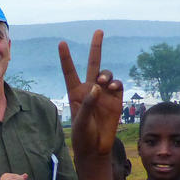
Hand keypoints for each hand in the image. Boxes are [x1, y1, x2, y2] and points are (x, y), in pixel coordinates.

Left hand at [60, 30, 123, 157]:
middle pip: (93, 64)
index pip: (70, 71)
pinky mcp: (116, 99)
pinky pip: (118, 85)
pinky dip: (116, 83)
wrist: (96, 149)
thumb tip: (97, 86)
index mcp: (75, 93)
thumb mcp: (81, 121)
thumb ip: (87, 103)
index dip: (66, 58)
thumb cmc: (83, 136)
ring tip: (104, 83)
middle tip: (99, 31)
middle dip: (96, 47)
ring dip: (106, 75)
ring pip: (107, 74)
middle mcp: (90, 89)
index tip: (61, 43)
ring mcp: (104, 93)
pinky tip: (113, 88)